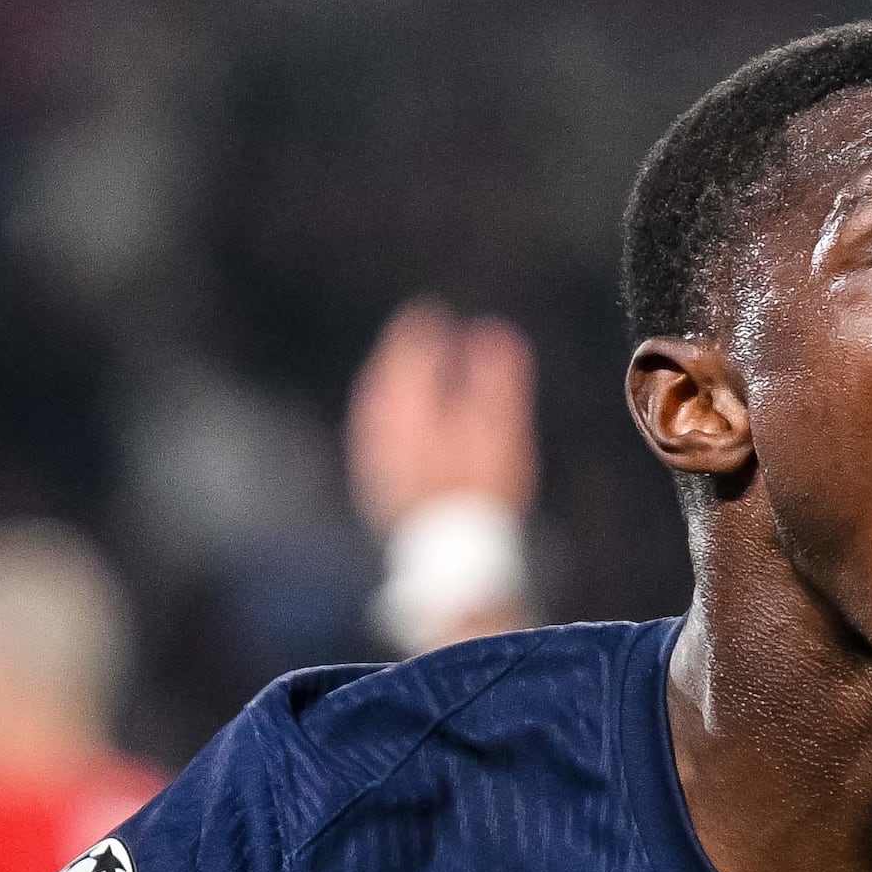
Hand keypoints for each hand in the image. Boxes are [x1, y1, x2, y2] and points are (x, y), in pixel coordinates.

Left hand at [345, 300, 535, 530]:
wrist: (451, 558)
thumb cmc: (480, 492)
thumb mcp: (499, 429)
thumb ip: (496, 376)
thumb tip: (492, 331)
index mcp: (408, 405)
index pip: (409, 351)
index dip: (423, 328)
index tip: (433, 313)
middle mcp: (381, 427)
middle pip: (384, 376)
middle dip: (403, 354)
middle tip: (419, 335)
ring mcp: (373, 459)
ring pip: (374, 407)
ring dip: (392, 386)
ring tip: (409, 377)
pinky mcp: (374, 485)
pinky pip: (373, 437)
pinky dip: (387, 419)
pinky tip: (402, 427)